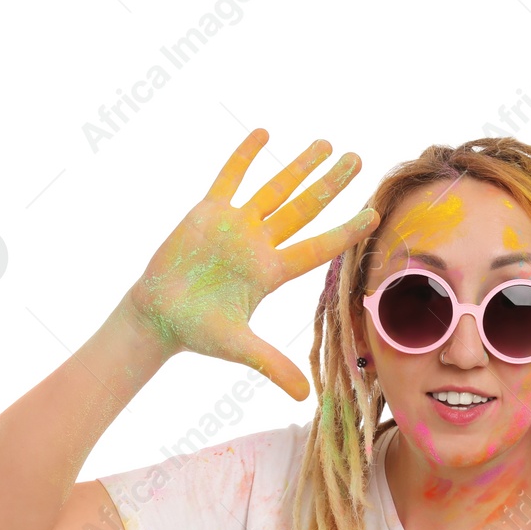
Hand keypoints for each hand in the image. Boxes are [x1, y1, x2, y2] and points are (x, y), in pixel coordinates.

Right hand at [120, 128, 380, 399]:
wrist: (157, 315)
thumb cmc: (197, 331)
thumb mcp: (238, 348)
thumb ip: (271, 366)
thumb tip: (304, 397)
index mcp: (272, 271)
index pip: (318, 246)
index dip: (346, 230)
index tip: (373, 213)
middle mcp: (260, 244)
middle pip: (304, 208)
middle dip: (331, 184)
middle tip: (358, 159)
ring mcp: (235, 225)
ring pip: (275, 188)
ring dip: (299, 165)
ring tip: (328, 143)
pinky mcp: (207, 212)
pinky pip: (230, 177)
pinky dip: (245, 155)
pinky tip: (264, 132)